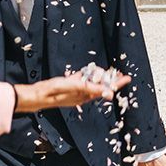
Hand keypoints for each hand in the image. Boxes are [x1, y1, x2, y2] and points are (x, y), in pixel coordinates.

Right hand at [14, 71, 130, 112]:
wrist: (38, 95)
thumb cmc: (55, 91)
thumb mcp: (75, 87)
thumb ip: (91, 88)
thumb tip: (108, 93)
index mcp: (86, 96)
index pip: (106, 89)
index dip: (117, 83)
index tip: (127, 78)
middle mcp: (83, 94)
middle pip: (101, 85)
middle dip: (110, 79)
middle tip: (119, 72)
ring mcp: (77, 90)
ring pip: (92, 82)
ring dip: (99, 76)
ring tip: (106, 70)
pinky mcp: (70, 86)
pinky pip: (82, 79)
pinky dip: (87, 75)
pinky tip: (90, 71)